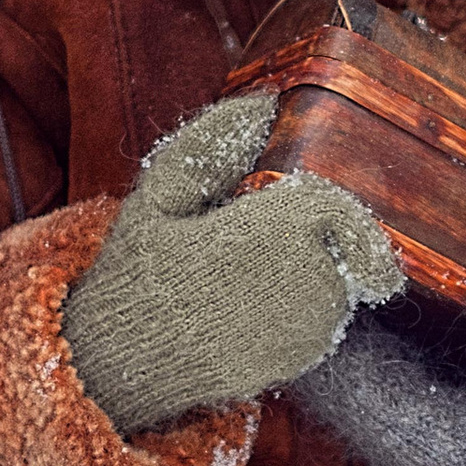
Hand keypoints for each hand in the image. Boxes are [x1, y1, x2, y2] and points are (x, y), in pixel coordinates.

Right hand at [64, 91, 403, 434]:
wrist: (124, 357)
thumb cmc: (140, 269)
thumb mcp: (162, 190)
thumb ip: (214, 140)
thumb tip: (265, 104)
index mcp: (277, 230)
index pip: (339, 209)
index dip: (341, 207)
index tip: (335, 208)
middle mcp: (306, 282)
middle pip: (336, 245)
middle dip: (308, 237)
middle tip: (249, 240)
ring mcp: (307, 329)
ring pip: (333, 287)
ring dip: (304, 274)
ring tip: (239, 277)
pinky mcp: (300, 362)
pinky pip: (319, 325)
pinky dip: (296, 312)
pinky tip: (243, 308)